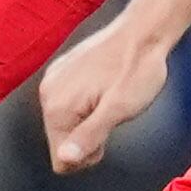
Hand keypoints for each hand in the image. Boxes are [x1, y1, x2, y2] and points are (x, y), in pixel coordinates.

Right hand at [42, 20, 174, 174]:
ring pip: (64, 123)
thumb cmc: (136, 69)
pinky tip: (103, 90)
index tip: (107, 136)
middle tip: (112, 116)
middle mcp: (48, 92)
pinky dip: (85, 104)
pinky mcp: (62, 69)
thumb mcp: (118, 110)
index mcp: (58, 106)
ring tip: (110, 101)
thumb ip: (89, 136)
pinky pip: (67, 103)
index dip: (88, 155)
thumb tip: (64, 158)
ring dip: (87, 121)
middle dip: (87, 138)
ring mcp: (54, 79)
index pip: (61, 159)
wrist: (143, 31)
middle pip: (61, 142)